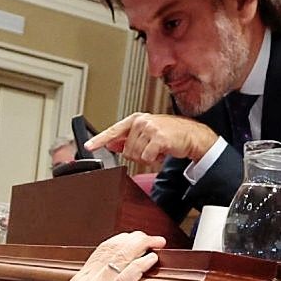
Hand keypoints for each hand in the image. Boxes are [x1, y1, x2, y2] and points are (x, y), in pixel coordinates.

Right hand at [43, 232, 165, 280]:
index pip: (101, 250)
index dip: (121, 240)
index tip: (135, 238)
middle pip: (112, 249)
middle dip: (135, 239)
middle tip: (152, 238)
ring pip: (119, 258)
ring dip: (141, 247)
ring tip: (156, 243)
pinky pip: (126, 279)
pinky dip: (140, 266)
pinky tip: (150, 260)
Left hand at [85, 113, 219, 163]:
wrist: (191, 135)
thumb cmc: (170, 134)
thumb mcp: (146, 133)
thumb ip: (127, 138)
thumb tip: (110, 144)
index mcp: (135, 119)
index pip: (113, 131)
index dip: (99, 140)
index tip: (88, 146)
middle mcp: (140, 122)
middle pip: (126, 150)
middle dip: (137, 155)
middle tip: (150, 150)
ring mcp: (149, 129)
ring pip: (135, 155)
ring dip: (146, 158)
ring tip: (157, 150)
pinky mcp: (158, 138)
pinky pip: (146, 158)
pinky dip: (154, 160)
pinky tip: (161, 152)